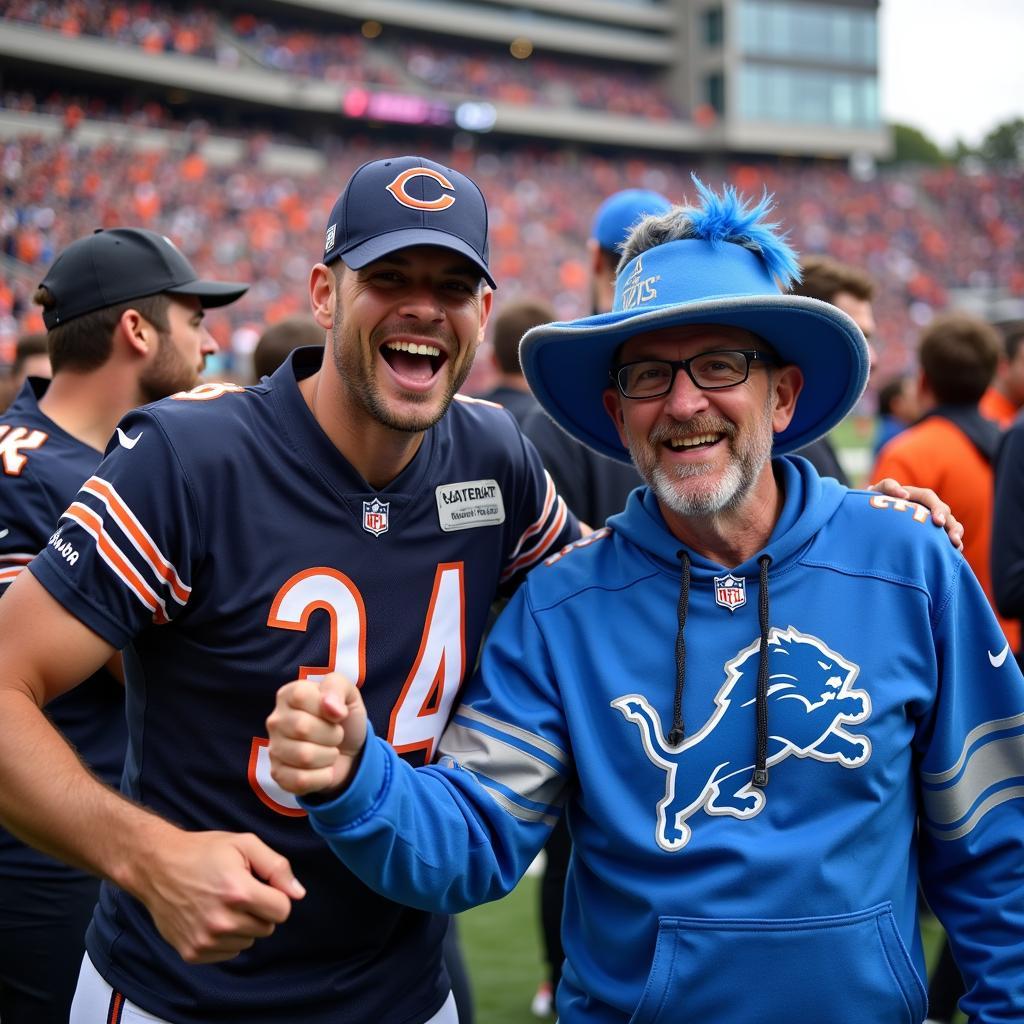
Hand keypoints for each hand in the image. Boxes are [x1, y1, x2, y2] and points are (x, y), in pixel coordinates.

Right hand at [136, 828, 303, 963]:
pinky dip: (226, 938)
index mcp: (238, 892)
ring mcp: (206, 940)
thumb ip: (277, 867)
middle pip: (267, 928)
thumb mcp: (245, 844)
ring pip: (249, 941)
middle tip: (238, 891)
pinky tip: (210, 916)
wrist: (157, 866)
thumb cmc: (204, 852)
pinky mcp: (193, 953)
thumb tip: (298, 894)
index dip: (276, 895)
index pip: (283, 910)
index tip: (260, 884)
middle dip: (260, 910)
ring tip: (222, 902)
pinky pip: (229, 952)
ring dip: (243, 924)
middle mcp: (222, 921)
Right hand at [267, 672, 367, 798]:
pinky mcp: (278, 775)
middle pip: (302, 728)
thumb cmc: (344, 719)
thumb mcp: (348, 693)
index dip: (328, 706)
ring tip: (330, 750)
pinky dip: (323, 777)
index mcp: (288, 695)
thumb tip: (330, 707)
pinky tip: (323, 769)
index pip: (301, 697)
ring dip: (329, 756)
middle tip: (336, 734)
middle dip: (332, 734)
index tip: (336, 713)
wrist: (349, 752)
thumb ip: (337, 687)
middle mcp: (275, 720)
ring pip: (304, 756)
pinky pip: (301, 780)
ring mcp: (274, 749)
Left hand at [867, 478, 963, 551]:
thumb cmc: (872, 504)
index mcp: (914, 495)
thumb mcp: (877, 492)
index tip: (937, 522)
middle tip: (952, 539)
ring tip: (956, 546)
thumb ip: (888, 487)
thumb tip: (905, 494)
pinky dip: (951, 543)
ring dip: (955, 533)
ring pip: (950, 524)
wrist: (867, 518)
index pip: (929, 498)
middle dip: (950, 525)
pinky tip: (953, 553)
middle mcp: (925, 507)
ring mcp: (929, 520)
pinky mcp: (930, 532)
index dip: (936, 508)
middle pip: (944, 512)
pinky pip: (945, 536)